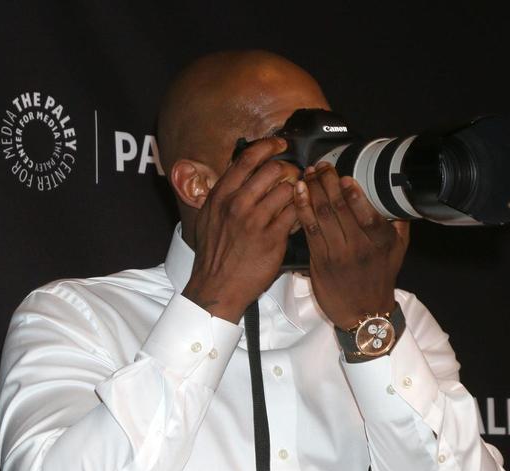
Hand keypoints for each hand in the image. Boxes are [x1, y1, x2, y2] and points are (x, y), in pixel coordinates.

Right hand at [183, 137, 297, 323]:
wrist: (217, 287)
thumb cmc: (214, 256)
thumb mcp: (208, 218)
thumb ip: (223, 195)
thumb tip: (236, 175)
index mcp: (221, 196)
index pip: (247, 158)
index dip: (268, 145)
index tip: (280, 144)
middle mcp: (237, 204)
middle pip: (272, 169)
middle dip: (288, 168)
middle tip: (294, 174)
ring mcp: (256, 221)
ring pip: (287, 189)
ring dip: (297, 190)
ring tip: (298, 196)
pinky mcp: (273, 239)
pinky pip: (295, 214)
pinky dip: (301, 211)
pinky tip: (300, 215)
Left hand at [294, 162, 408, 329]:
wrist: (363, 313)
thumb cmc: (380, 278)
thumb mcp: (398, 250)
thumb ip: (397, 222)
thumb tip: (397, 193)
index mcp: (380, 242)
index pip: (366, 213)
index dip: (353, 193)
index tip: (344, 175)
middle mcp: (359, 248)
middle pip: (339, 208)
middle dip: (327, 182)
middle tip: (321, 165)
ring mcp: (337, 255)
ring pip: (322, 216)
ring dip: (312, 190)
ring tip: (308, 173)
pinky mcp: (319, 261)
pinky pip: (309, 230)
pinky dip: (302, 208)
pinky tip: (298, 193)